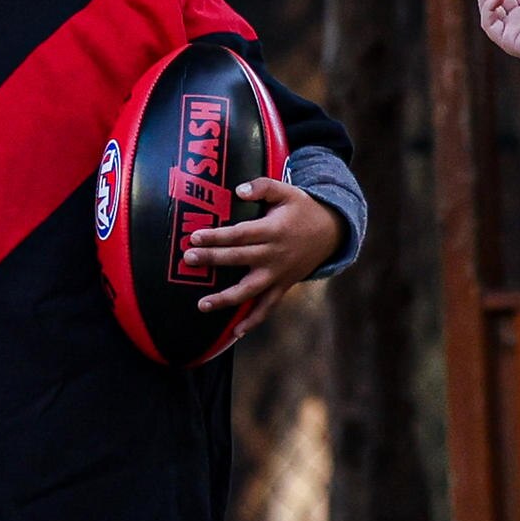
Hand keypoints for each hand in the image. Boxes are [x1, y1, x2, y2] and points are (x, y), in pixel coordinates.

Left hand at [185, 178, 347, 311]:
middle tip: (188, 259)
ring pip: (250, 291)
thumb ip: (263, 187)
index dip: (216, 236)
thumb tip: (238, 191)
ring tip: (202, 305)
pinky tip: (236, 333)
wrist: (332, 233)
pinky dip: (253, 322)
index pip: (239, 235)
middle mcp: (273, 255)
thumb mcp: (287, 191)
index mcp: (272, 231)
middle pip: (238, 259)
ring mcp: (278, 275)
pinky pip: (267, 308)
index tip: (194, 237)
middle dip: (211, 259)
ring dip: (225, 299)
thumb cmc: (303, 209)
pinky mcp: (282, 287)